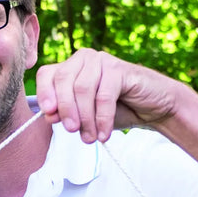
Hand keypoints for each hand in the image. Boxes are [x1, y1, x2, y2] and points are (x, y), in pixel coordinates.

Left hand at [35, 48, 178, 142]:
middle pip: (63, 81)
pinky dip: (102, 118)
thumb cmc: (116, 110)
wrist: (153, 108)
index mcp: (71, 67)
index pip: (47, 74)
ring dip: (85, 118)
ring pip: (82, 89)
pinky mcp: (120, 69)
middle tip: (72, 131)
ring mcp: (102, 61)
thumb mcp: (85, 116)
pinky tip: (104, 134)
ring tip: (90, 137)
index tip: (48, 115)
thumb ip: (66, 114)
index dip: (44, 93)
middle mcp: (84, 59)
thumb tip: (49, 115)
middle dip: (65, 109)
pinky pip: (103, 96)